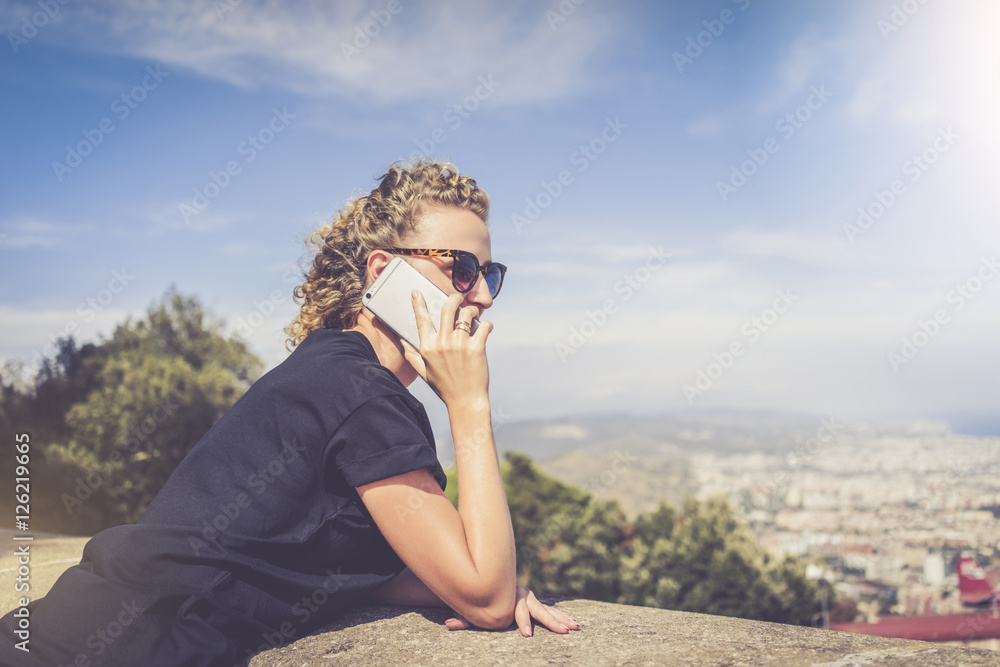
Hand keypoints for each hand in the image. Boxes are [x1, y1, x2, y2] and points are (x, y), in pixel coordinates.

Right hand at [401, 290, 492, 407]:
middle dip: (454, 298)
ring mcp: (459, 345)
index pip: (421, 319)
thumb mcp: (423, 372)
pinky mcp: (476, 348)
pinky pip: (483, 326)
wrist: (465, 401)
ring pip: (466, 314)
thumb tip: (401, 340)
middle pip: (447, 308)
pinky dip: (486, 324)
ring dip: (472, 310)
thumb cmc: (444, 387)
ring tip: (474, 315)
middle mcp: (442, 343)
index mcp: (427, 347)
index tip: (417, 292)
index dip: (418, 303)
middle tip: (458, 298)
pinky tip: (486, 328)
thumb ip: (411, 355)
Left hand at [443, 586, 579, 636]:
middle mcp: (521, 595)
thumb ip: (463, 617)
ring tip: (576, 626)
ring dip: (561, 618)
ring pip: (547, 609)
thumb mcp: (469, 608)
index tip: (527, 635)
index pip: (517, 611)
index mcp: (508, 597)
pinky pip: (549, 610)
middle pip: (538, 609)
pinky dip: (561, 616)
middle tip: (563, 631)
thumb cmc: (477, 598)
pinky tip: (574, 624)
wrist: (484, 579)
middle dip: (551, 621)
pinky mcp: (532, 602)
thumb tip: (448, 624)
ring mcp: (529, 598)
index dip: (522, 622)